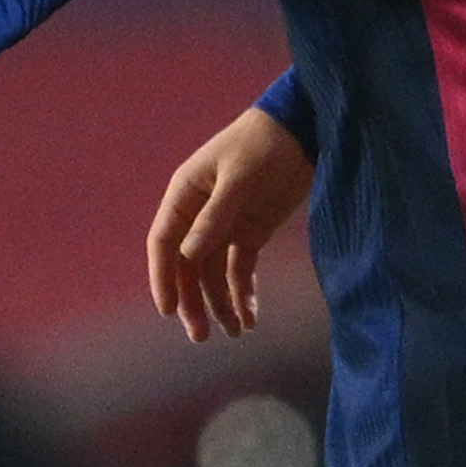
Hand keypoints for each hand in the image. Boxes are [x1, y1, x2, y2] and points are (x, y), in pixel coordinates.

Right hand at [146, 106, 312, 341]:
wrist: (303, 130)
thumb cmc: (262, 144)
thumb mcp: (239, 177)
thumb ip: (215, 216)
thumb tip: (189, 256)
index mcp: (185, 195)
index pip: (163, 242)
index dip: (162, 277)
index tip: (169, 310)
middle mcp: (199, 215)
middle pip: (187, 267)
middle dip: (193, 301)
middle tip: (201, 336)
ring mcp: (225, 226)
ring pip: (213, 275)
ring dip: (220, 304)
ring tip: (235, 332)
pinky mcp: (251, 234)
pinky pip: (241, 270)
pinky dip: (244, 294)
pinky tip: (251, 317)